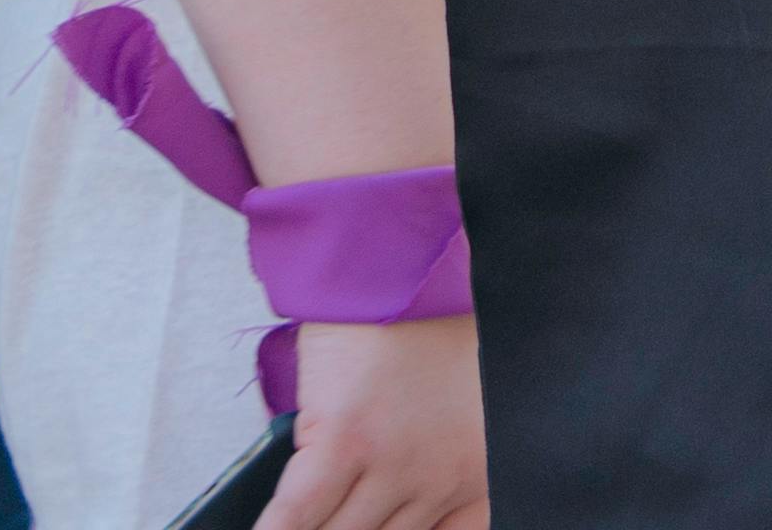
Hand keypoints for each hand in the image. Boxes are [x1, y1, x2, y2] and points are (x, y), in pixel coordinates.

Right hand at [262, 313, 488, 529]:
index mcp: (476, 468)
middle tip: (335, 524)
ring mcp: (391, 463)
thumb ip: (435, 464)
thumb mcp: (467, 405)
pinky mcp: (343, 442)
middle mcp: (439, 475)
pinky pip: (295, 518)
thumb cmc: (433, 327)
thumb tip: (381, 512)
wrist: (405, 267)